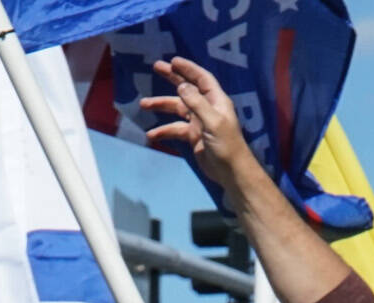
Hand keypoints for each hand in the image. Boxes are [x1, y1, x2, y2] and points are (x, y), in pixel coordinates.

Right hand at [140, 57, 253, 187]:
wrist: (230, 171)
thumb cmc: (226, 144)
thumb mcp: (212, 121)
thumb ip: (197, 103)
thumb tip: (181, 86)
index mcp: (216, 100)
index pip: (201, 78)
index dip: (188, 68)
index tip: (173, 61)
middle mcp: (207, 107)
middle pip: (187, 88)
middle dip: (172, 78)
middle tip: (156, 67)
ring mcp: (199, 122)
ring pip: (177, 109)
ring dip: (161, 105)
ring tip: (143, 104)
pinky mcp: (193, 136)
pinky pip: (175, 129)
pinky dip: (164, 131)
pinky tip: (152, 135)